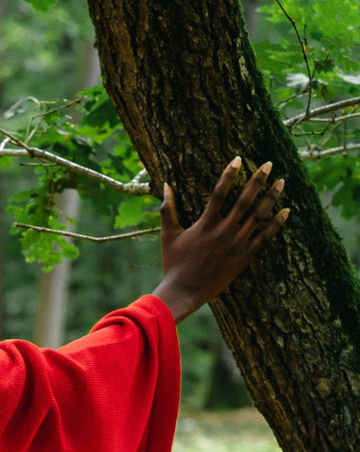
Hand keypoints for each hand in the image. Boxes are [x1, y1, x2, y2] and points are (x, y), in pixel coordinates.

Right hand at [151, 156, 289, 323]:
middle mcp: (222, 232)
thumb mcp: (168, 235)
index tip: (239, 159)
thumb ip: (168, 210)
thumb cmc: (174, 264)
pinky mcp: (244, 258)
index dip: (229, 174)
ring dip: (271, 197)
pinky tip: (286, 211)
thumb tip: (165, 185)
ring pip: (258, 216)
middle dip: (258, 180)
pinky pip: (264, 238)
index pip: (220, 193)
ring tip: (282, 182)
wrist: (184, 292)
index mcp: (205, 225)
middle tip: (269, 164)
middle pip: (244, 201)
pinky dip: (276, 224)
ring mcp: (235, 245)